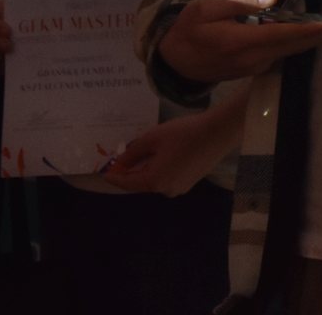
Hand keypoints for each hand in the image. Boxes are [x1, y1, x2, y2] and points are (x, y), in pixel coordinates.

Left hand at [103, 108, 237, 196]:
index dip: (114, 176)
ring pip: (155, 180)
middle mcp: (166, 191)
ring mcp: (179, 188)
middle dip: (130, 172)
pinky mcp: (190, 182)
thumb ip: (132, 152)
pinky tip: (159, 155)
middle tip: (120, 159)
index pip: (127, 183)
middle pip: (141, 183)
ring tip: (139, 154)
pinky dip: (159, 169)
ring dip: (145, 169)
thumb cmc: (183, 133)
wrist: (218, 132)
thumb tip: (119, 162)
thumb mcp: (153, 138)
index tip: (103, 171)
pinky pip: (167, 178)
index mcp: (155, 182)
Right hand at [156, 0, 321, 83]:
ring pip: (290, 52)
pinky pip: (281, 54)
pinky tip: (308, 28)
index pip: (284, 37)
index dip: (312, 32)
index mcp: (241, 43)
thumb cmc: (189, 29)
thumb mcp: (208, 8)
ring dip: (311, 38)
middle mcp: (254, 60)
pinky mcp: (255, 68)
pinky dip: (296, 41)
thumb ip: (242, 3)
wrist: (174, 60)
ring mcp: (255, 67)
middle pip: (295, 48)